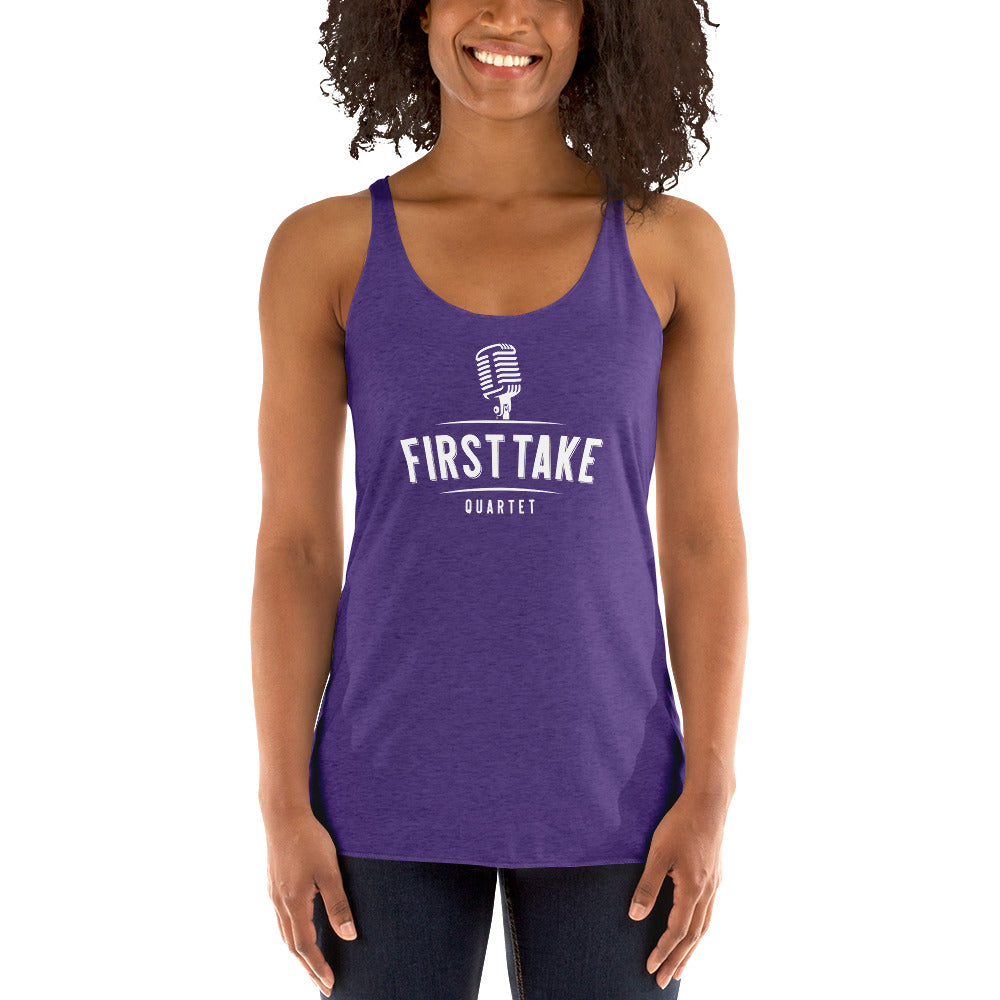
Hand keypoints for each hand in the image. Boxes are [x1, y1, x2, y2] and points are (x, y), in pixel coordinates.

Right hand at [263, 810, 357, 996]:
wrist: (283, 815)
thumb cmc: (309, 840)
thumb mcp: (329, 872)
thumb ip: (338, 905)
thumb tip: (349, 936)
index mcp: (294, 903)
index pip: (306, 946)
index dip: (318, 967)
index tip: (330, 984)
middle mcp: (279, 903)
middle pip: (292, 946)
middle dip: (308, 967)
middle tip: (322, 984)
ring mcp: (274, 894)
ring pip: (284, 934)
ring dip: (298, 953)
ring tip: (311, 965)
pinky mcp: (274, 884)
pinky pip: (281, 920)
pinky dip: (291, 935)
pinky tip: (299, 932)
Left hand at [627, 789, 729, 987]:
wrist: (709, 802)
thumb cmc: (681, 824)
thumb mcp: (658, 853)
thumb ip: (647, 886)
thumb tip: (634, 917)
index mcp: (693, 889)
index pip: (677, 931)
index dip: (663, 950)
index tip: (650, 967)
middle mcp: (708, 892)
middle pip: (694, 936)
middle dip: (677, 959)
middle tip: (664, 981)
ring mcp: (714, 884)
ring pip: (704, 926)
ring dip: (691, 949)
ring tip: (680, 967)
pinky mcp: (715, 875)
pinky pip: (708, 913)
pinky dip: (699, 930)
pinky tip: (694, 931)